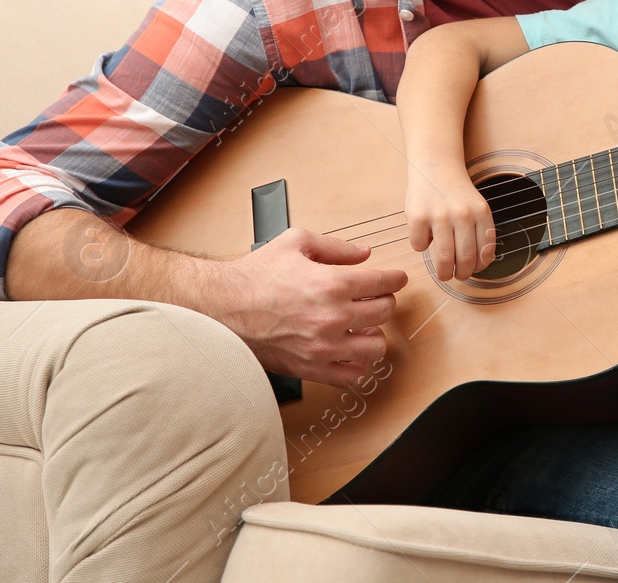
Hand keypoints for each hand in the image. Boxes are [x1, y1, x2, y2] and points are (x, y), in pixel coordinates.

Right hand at [210, 228, 407, 389]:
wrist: (222, 307)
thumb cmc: (255, 276)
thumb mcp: (296, 242)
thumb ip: (336, 247)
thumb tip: (363, 253)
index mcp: (333, 284)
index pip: (385, 283)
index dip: (395, 278)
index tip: (396, 279)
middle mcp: (333, 318)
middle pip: (386, 312)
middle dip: (385, 301)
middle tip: (376, 298)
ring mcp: (324, 347)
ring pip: (377, 347)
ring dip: (376, 333)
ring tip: (365, 326)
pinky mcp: (311, 368)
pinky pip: (352, 376)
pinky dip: (358, 365)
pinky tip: (351, 351)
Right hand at [406, 167, 497, 280]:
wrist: (436, 165)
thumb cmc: (456, 192)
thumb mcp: (476, 207)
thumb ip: (479, 231)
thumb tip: (480, 263)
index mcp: (481, 213)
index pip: (485, 251)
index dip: (479, 267)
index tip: (474, 270)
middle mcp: (463, 215)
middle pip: (465, 260)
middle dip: (462, 274)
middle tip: (457, 275)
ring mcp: (439, 216)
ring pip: (444, 259)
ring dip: (444, 272)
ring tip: (443, 273)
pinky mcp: (417, 217)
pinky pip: (419, 246)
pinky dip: (421, 246)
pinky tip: (424, 235)